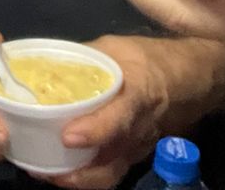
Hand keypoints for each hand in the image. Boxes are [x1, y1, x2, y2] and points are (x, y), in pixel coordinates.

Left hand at [34, 36, 203, 188]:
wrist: (182, 78)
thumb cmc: (145, 59)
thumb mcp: (114, 48)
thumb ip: (83, 59)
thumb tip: (43, 67)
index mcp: (139, 92)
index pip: (121, 115)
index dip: (97, 130)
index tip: (69, 137)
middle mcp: (140, 127)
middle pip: (113, 158)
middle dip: (79, 171)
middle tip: (42, 167)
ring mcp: (138, 147)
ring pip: (110, 173)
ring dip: (78, 179)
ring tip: (43, 172)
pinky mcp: (132, 156)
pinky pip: (109, 172)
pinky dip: (85, 177)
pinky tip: (59, 170)